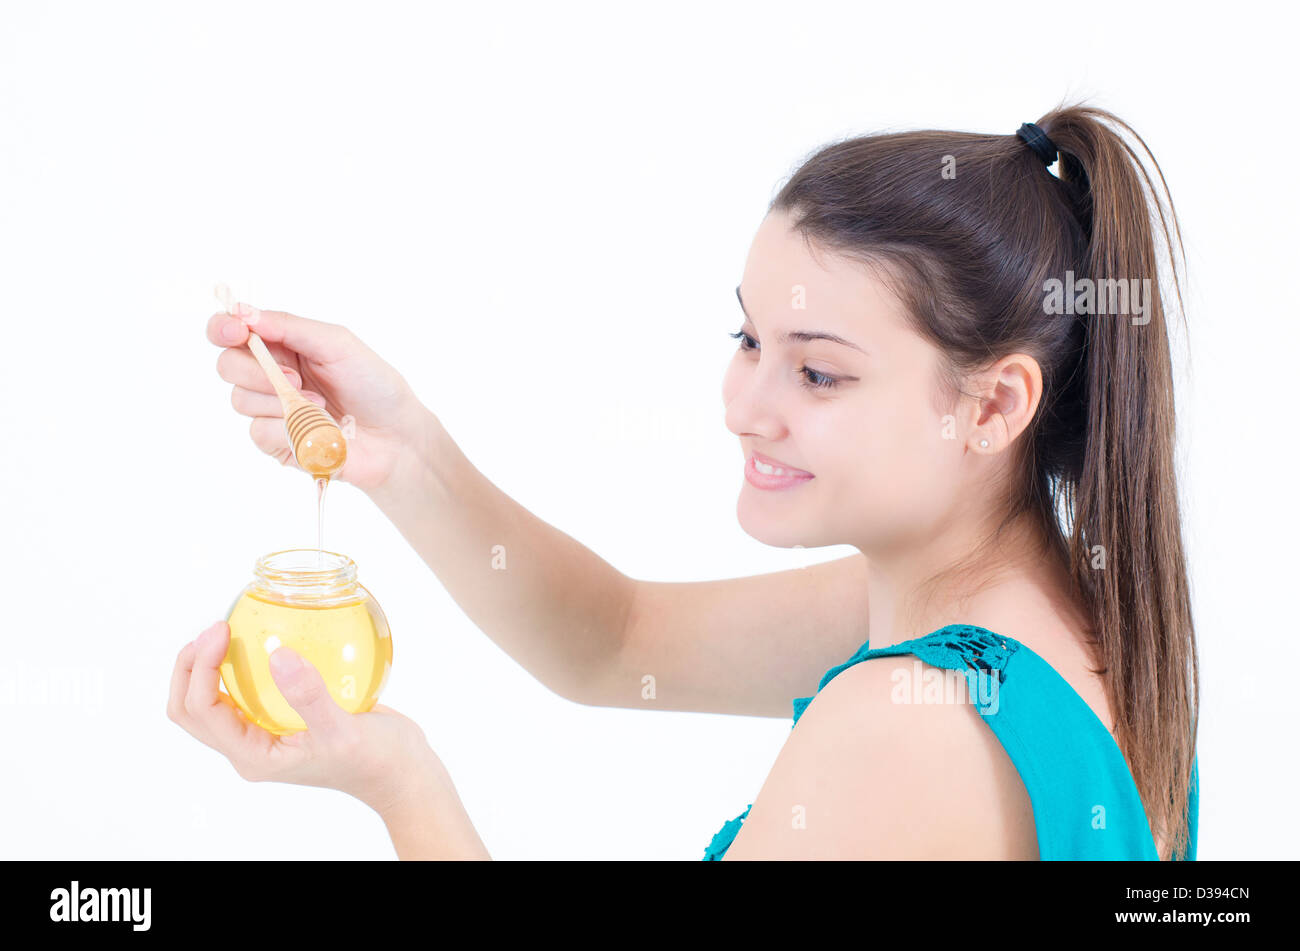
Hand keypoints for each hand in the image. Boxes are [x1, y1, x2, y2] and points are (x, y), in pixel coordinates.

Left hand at [167, 620, 439, 814]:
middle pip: (191, 709)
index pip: (202, 710)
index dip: (201, 667)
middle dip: (190, 666)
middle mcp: (250, 746)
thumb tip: (277, 654)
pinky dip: (242, 665)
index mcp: (254, 755)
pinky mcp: (282, 719)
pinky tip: (267, 637)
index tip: (223, 629)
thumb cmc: (374, 760)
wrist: (400, 772)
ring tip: (229, 630)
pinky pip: (246, 691)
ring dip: (208, 666)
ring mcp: (264, 734)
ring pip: (213, 700)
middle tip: (216, 627)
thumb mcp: (344, 730)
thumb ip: (309, 695)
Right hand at [207, 303, 430, 492]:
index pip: (232, 332)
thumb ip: (291, 327)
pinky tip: (320, 428)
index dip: (224, 328)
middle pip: (228, 365)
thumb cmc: (374, 385)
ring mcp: (272, 410)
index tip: (236, 330)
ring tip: (321, 405)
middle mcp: (272, 375)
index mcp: (284, 345)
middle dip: (255, 370)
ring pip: (241, 400)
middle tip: (294, 377)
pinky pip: (260, 432)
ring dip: (283, 401)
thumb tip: (245, 312)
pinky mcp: (277, 442)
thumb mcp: (337, 344)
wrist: (396, 436)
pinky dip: (290, 428)